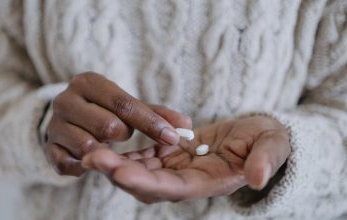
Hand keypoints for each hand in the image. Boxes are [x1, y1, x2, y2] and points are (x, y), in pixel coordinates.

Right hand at [45, 72, 190, 175]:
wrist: (68, 118)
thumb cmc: (104, 109)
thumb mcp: (127, 105)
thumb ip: (156, 114)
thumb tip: (186, 125)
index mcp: (88, 82)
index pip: (124, 104)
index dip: (151, 123)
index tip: (174, 137)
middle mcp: (66, 100)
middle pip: (108, 126)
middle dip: (124, 135)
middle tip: (122, 133)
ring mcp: (54, 125)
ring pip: (90, 147)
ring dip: (106, 151)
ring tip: (105, 143)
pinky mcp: (48, 148)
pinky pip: (70, 165)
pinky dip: (86, 166)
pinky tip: (92, 158)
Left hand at [82, 116, 290, 202]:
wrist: (257, 135)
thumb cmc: (268, 141)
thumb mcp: (272, 146)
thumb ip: (265, 161)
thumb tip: (257, 179)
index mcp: (210, 183)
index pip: (174, 189)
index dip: (147, 183)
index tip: (120, 173)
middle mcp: (188, 182)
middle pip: (148, 183)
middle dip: (119, 173)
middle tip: (90, 158)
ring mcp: (177, 169)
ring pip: (140, 171)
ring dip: (114, 163)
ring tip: (87, 151)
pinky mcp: (171, 155)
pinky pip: (143, 157)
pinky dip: (124, 153)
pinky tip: (104, 144)